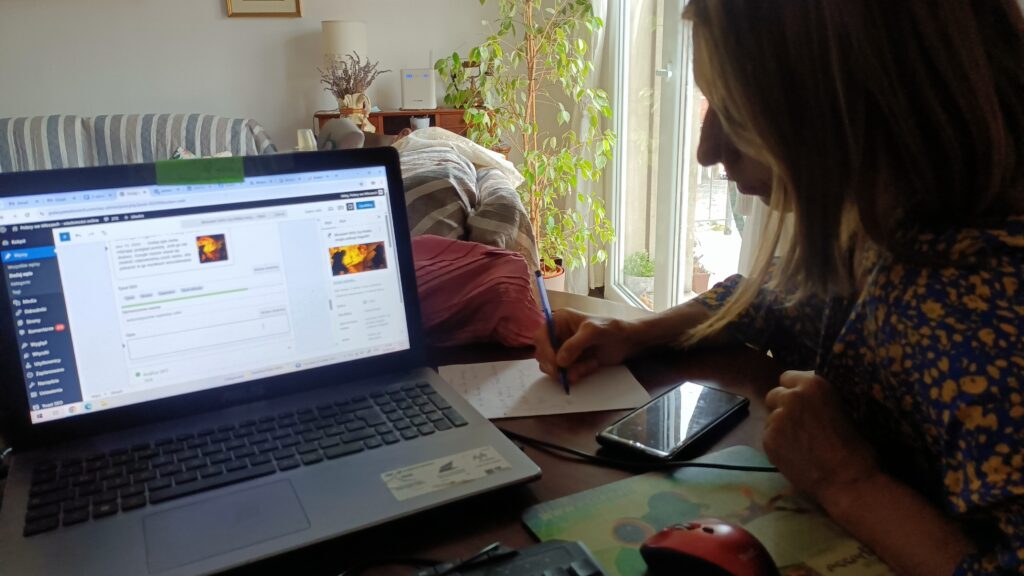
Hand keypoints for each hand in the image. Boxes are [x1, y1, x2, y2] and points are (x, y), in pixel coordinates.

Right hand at [533, 308, 640, 382]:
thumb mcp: (593, 332)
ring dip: (569, 370)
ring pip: (553, 366)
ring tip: (589, 366)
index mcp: (559, 321)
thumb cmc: (611, 329)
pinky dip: (577, 373)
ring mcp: (564, 350)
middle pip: (542, 354)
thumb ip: (575, 345)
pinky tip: (592, 365)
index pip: (541, 336)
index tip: (555, 365)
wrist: (627, 341)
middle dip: (555, 366)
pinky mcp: (572, 362)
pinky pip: (565, 373)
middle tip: (569, 373)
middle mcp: (558, 335)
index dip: (544, 351)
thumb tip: (559, 361)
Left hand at [763, 371, 878, 504]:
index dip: (792, 391)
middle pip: (774, 395)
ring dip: (779, 426)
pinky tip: (792, 454)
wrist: (846, 478)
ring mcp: (777, 417)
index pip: (787, 377)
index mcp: (813, 384)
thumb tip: (805, 398)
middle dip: (782, 406)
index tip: (799, 403)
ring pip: (770, 417)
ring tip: (797, 444)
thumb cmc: (853, 446)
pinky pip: (767, 436)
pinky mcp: (768, 438)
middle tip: (796, 425)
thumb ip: (816, 399)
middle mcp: (791, 396)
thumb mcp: (839, 408)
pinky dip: (776, 444)